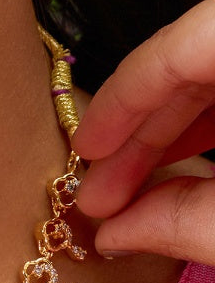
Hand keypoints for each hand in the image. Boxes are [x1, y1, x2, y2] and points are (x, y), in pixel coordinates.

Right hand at [73, 0, 214, 265]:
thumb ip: (193, 221)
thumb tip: (118, 232)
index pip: (180, 49)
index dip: (122, 98)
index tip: (86, 150)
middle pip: (197, 63)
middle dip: (145, 133)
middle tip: (102, 198)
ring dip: (177, 135)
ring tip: (138, 198)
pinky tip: (190, 172)